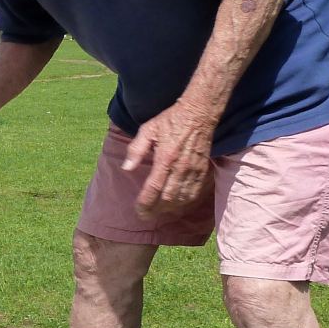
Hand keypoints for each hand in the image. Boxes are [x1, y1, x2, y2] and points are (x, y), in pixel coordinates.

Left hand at [123, 101, 215, 218]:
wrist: (199, 113)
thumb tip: (126, 168)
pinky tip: (176, 205)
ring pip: (182, 198)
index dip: (145, 203)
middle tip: (146, 214)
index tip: (138, 211)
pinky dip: (184, 202)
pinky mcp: (202, 170)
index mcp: (165, 158)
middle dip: (156, 210)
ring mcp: (193, 170)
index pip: (153, 188)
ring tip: (158, 211)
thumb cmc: (171, 120)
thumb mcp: (148, 129)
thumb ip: (136, 149)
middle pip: (168, 198)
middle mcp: (180, 167)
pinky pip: (194, 192)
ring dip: (169, 208)